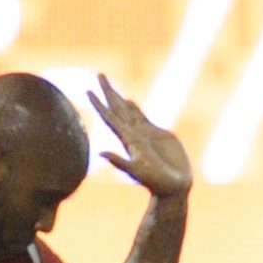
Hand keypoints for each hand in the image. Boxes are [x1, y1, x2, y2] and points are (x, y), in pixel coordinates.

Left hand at [89, 74, 192, 198]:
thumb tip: (100, 153)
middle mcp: (134, 135)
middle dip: (108, 91)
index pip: (111, 118)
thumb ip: (120, 162)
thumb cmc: (156, 183)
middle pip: (118, 108)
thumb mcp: (137, 171)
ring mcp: (145, 134)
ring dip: (119, 97)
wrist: (174, 188)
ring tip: (109, 84)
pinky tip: (129, 101)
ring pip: (129, 110)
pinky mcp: (157, 135)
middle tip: (99, 74)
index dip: (99, 105)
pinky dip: (135, 108)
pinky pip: (142, 118)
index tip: (88, 91)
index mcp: (128, 140)